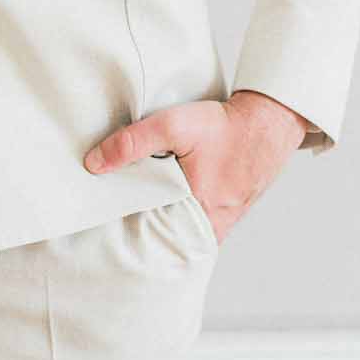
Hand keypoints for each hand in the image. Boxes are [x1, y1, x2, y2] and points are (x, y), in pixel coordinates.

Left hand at [81, 90, 309, 243]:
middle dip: (137, 227)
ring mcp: (217, 225)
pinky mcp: (222, 215)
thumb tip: (94, 163)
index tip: (100, 219)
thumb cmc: (224, 128)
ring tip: (132, 207)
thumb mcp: (173, 125)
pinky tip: (161, 199)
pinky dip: (175, 214)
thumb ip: (132, 143)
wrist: (265, 124)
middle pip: (160, 235)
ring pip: (176, 230)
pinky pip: (190, 223)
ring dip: (156, 219)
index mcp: (194, 214)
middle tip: (110, 217)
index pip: (146, 234)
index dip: (122, 226)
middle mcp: (207, 228)